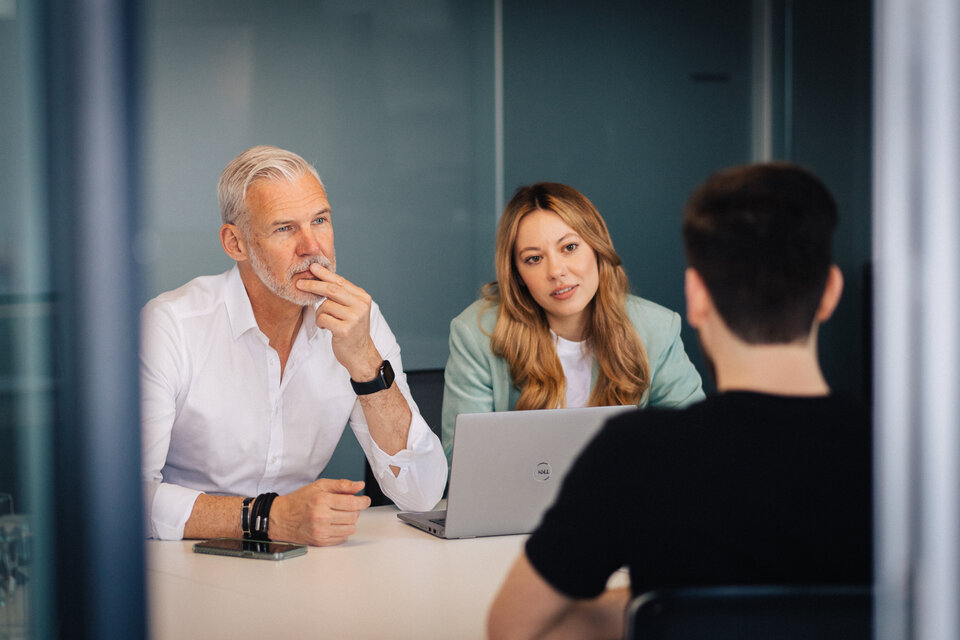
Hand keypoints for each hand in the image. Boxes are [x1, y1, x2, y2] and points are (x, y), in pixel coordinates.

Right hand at [268, 479, 370, 545]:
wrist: (281, 518)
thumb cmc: (299, 500)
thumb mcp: (319, 486)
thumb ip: (341, 485)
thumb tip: (359, 485)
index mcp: (322, 500)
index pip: (352, 502)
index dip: (363, 501)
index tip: (365, 500)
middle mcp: (322, 517)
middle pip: (354, 516)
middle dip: (355, 510)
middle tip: (349, 506)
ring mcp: (321, 531)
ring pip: (350, 528)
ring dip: (350, 521)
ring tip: (340, 515)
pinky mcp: (320, 542)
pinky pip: (342, 538)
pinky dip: (343, 531)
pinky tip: (334, 524)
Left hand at [295, 263, 380, 379]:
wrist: (360, 353)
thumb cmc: (352, 330)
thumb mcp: (352, 309)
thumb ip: (341, 295)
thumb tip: (320, 276)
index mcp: (362, 297)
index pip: (340, 281)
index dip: (325, 274)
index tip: (312, 267)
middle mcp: (360, 306)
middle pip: (332, 290)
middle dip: (313, 285)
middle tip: (299, 284)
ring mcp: (354, 318)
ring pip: (325, 306)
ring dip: (319, 313)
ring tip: (325, 320)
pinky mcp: (345, 330)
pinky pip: (323, 319)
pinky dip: (320, 322)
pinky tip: (325, 327)